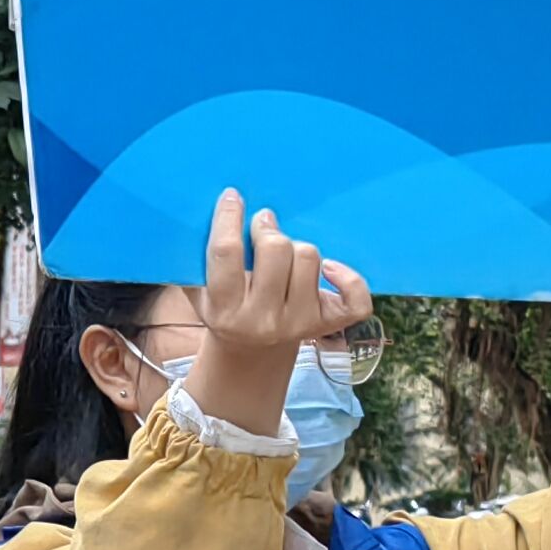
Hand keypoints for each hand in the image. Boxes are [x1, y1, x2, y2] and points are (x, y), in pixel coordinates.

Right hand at [187, 187, 370, 438]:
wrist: (251, 352)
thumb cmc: (224, 307)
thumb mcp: (199, 290)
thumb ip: (196, 258)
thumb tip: (202, 213)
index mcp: (225, 310)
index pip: (226, 253)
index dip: (229, 218)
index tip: (233, 197)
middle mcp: (263, 320)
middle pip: (276, 250)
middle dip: (268, 229)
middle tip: (263, 226)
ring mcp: (299, 323)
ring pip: (309, 259)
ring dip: (297, 247)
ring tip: (284, 253)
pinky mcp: (328, 324)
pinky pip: (354, 296)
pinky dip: (348, 276)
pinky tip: (330, 268)